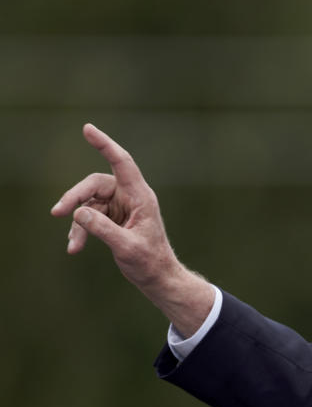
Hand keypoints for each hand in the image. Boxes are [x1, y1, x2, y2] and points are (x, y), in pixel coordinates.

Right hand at [52, 124, 213, 335]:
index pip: (122, 164)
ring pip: (89, 203)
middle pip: (95, 184)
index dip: (105, 145)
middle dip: (74, 196)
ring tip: (72, 245)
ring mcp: (121, 207)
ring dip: (77, 222)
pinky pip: (90, 216)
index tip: (88, 129)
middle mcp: (130, 197)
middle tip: (57, 212)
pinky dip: (80, 230)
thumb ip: (104, 230)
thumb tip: (79, 213)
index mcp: (141, 197)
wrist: (159, 278)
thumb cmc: (151, 262)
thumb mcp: (127, 247)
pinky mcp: (113, 218)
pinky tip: (74, 246)